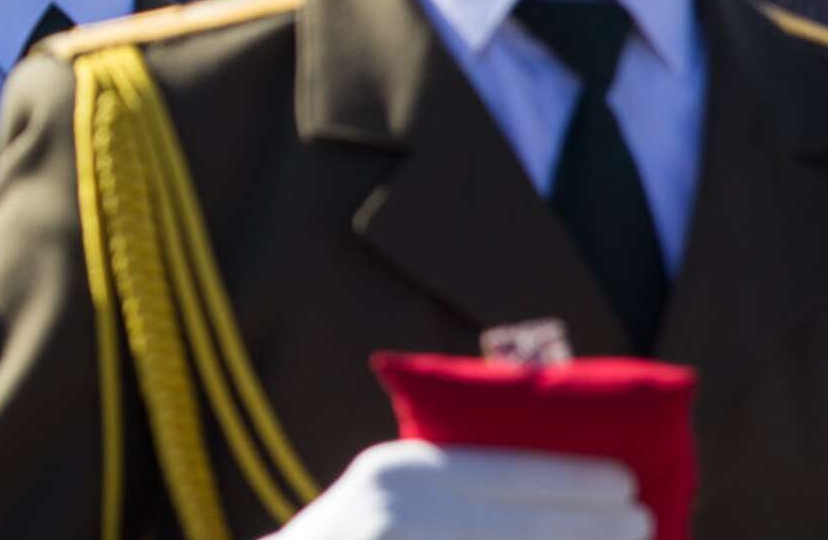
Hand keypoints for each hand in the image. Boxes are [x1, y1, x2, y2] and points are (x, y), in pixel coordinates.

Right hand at [269, 441, 649, 539]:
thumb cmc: (359, 531)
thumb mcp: (394, 488)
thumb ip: (453, 482)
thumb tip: (554, 485)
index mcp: (404, 471)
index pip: (505, 472)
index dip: (571, 479)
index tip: (625, 481)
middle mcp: (406, 514)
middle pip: (524, 526)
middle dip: (592, 527)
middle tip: (643, 522)